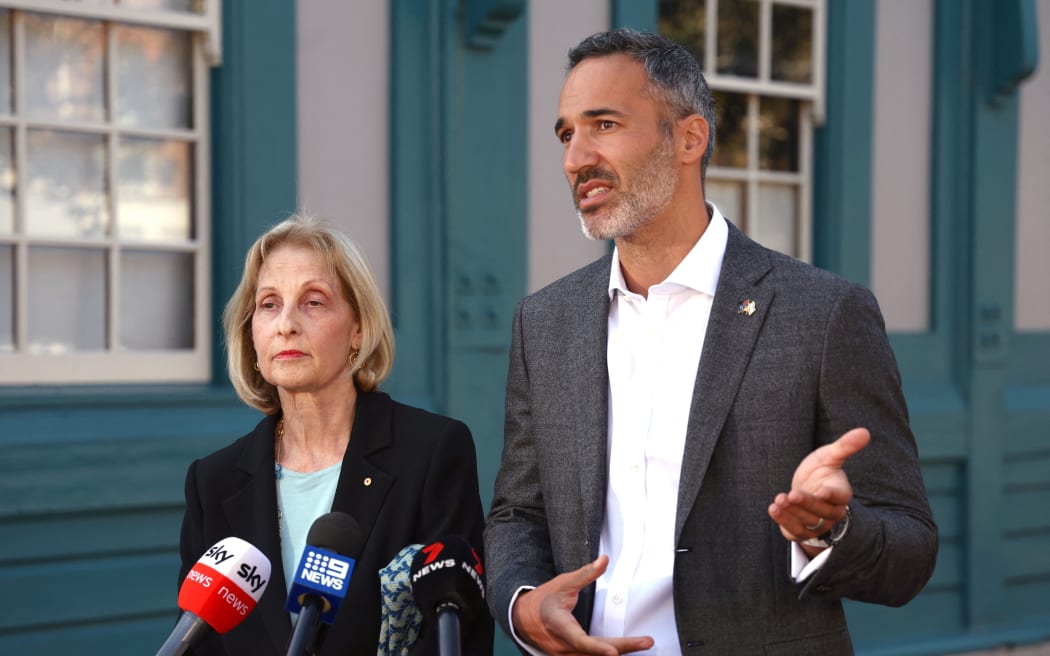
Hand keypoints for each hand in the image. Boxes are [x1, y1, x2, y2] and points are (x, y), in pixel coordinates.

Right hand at [511, 555, 654, 654]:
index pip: (580, 640)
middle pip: (595, 653)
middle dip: (623, 648)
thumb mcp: (563, 583)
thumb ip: (586, 574)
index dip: (597, 648)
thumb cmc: (544, 600)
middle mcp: (563, 646)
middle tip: (646, 641)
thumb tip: (604, 560)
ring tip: (641, 643)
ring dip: (619, 652)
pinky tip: (624, 649)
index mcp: (560, 626)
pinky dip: (604, 654)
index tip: (614, 652)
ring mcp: (566, 655)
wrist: (523, 618)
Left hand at [768, 428, 869, 549]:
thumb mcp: (830, 456)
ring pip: (808, 523)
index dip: (832, 495)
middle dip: (807, 503)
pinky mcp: (802, 531)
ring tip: (779, 500)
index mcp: (841, 493)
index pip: (840, 497)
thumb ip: (845, 446)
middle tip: (793, 495)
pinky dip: (784, 521)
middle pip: (822, 511)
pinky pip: (794, 531)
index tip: (822, 491)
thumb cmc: (820, 471)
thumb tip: (865, 431)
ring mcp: (817, 524)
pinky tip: (773, 509)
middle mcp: (831, 512)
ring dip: (792, 513)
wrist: (805, 489)